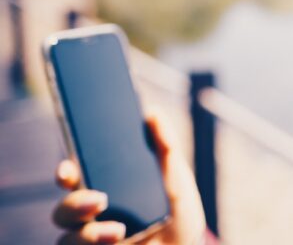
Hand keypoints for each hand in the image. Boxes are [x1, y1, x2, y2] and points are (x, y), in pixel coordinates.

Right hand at [52, 112, 205, 243]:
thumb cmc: (177, 209)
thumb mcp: (175, 177)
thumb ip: (164, 146)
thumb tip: (152, 112)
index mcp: (104, 188)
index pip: (74, 178)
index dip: (64, 173)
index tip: (68, 171)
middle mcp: (92, 215)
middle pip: (64, 210)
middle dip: (75, 205)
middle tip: (100, 201)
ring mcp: (92, 239)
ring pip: (68, 238)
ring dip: (89, 235)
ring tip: (119, 232)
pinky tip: (119, 242)